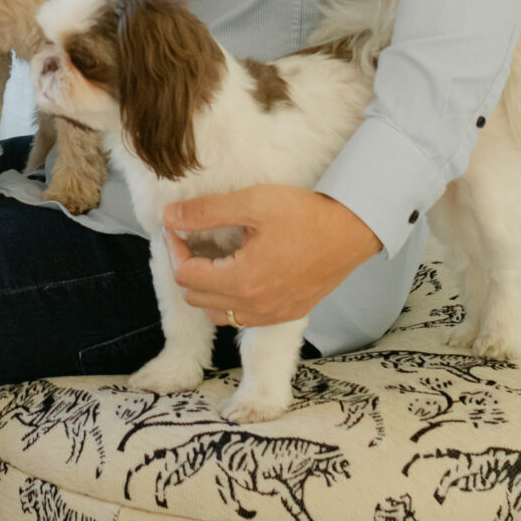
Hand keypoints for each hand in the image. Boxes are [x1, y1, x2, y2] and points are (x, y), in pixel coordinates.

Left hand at [161, 186, 382, 328]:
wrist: (351, 231)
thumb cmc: (304, 214)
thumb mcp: (252, 202)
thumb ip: (206, 212)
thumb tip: (169, 217)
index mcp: (242, 280)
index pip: (185, 275)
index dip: (174, 249)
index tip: (177, 227)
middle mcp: (254, 307)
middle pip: (196, 298)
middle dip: (186, 267)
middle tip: (193, 239)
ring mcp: (271, 315)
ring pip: (218, 314)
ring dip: (206, 288)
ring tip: (214, 258)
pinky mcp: (287, 314)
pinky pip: (243, 318)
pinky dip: (230, 300)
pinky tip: (239, 273)